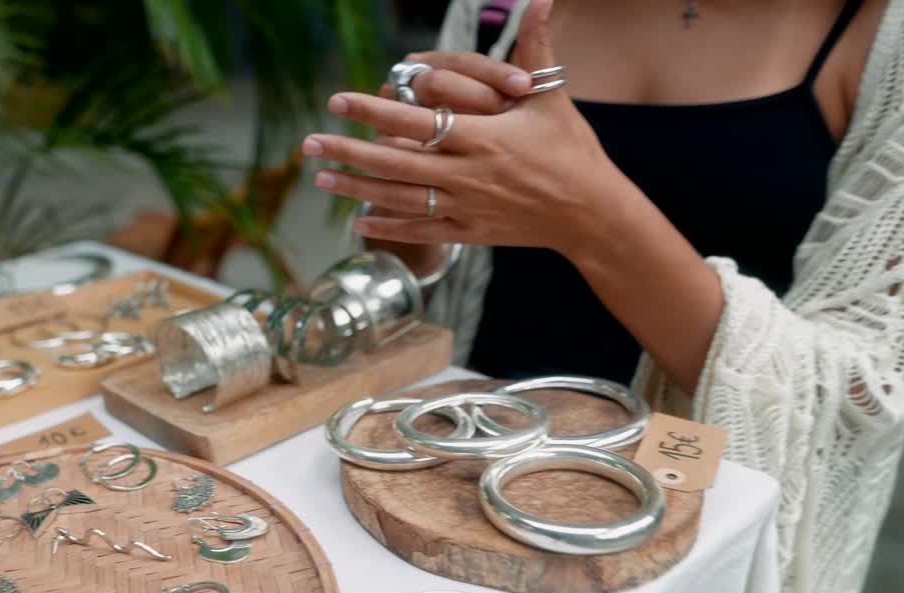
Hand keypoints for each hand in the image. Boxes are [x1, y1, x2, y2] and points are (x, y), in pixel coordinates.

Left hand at [307, 0, 625, 257]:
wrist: (594, 213)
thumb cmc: (573, 150)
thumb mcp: (552, 97)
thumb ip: (536, 48)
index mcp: (483, 138)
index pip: (415, 121)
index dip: (374, 111)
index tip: (339, 100)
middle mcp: (469, 174)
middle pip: (395, 162)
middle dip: (348, 152)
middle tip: (309, 144)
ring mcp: (468, 207)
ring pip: (400, 199)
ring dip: (357, 190)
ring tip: (321, 179)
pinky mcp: (472, 233)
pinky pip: (422, 231)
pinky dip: (388, 228)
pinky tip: (358, 223)